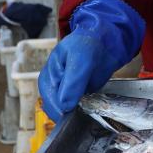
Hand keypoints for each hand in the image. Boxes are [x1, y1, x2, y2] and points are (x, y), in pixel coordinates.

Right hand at [38, 0, 144, 120]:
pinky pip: (78, 109)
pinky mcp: (78, 95)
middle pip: (57, 110)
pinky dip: (85, 110)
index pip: (51, 102)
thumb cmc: (87, 44)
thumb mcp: (80, 60)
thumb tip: (64, 106)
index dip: (63, 110)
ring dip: (77, 113)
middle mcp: (54, 87)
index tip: (76, 111)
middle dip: (70, 114)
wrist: (104, 39)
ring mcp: (66, 92)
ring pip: (67, 112)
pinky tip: (92, 106)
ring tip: (90, 106)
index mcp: (48, 77)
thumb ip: (73, 83)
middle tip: (86, 109)